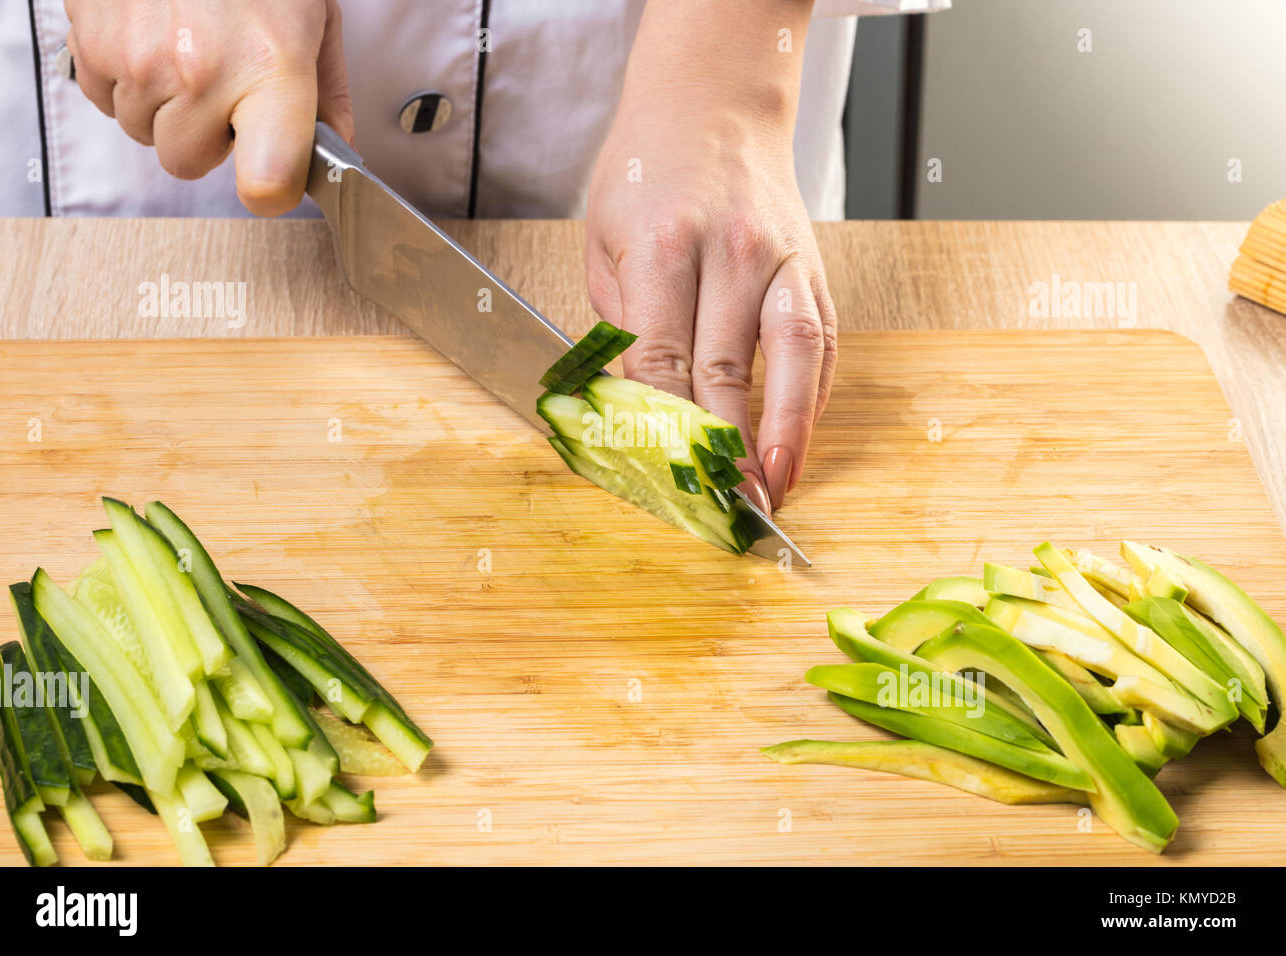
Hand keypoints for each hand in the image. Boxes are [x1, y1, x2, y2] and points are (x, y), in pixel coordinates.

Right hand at [64, 0, 352, 215]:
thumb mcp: (314, 22)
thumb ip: (326, 96)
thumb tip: (333, 153)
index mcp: (270, 69)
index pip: (268, 182)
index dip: (272, 190)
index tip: (274, 178)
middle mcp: (200, 71)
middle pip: (189, 163)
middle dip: (207, 136)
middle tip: (224, 85)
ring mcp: (138, 59)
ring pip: (145, 134)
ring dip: (166, 107)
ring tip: (188, 49)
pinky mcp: (90, 42)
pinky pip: (107, 100)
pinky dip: (127, 81)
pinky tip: (151, 39)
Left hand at [584, 0, 835, 513]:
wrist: (712, 103)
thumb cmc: (646, 172)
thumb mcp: (603, 241)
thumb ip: (620, 327)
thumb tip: (635, 410)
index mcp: (662, 244)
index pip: (662, 360)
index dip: (666, 433)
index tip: (665, 484)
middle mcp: (730, 252)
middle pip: (726, 371)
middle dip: (724, 451)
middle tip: (722, 512)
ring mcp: (780, 259)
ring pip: (793, 360)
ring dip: (787, 433)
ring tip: (777, 491)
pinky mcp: (810, 269)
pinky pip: (821, 342)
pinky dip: (814, 397)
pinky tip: (799, 440)